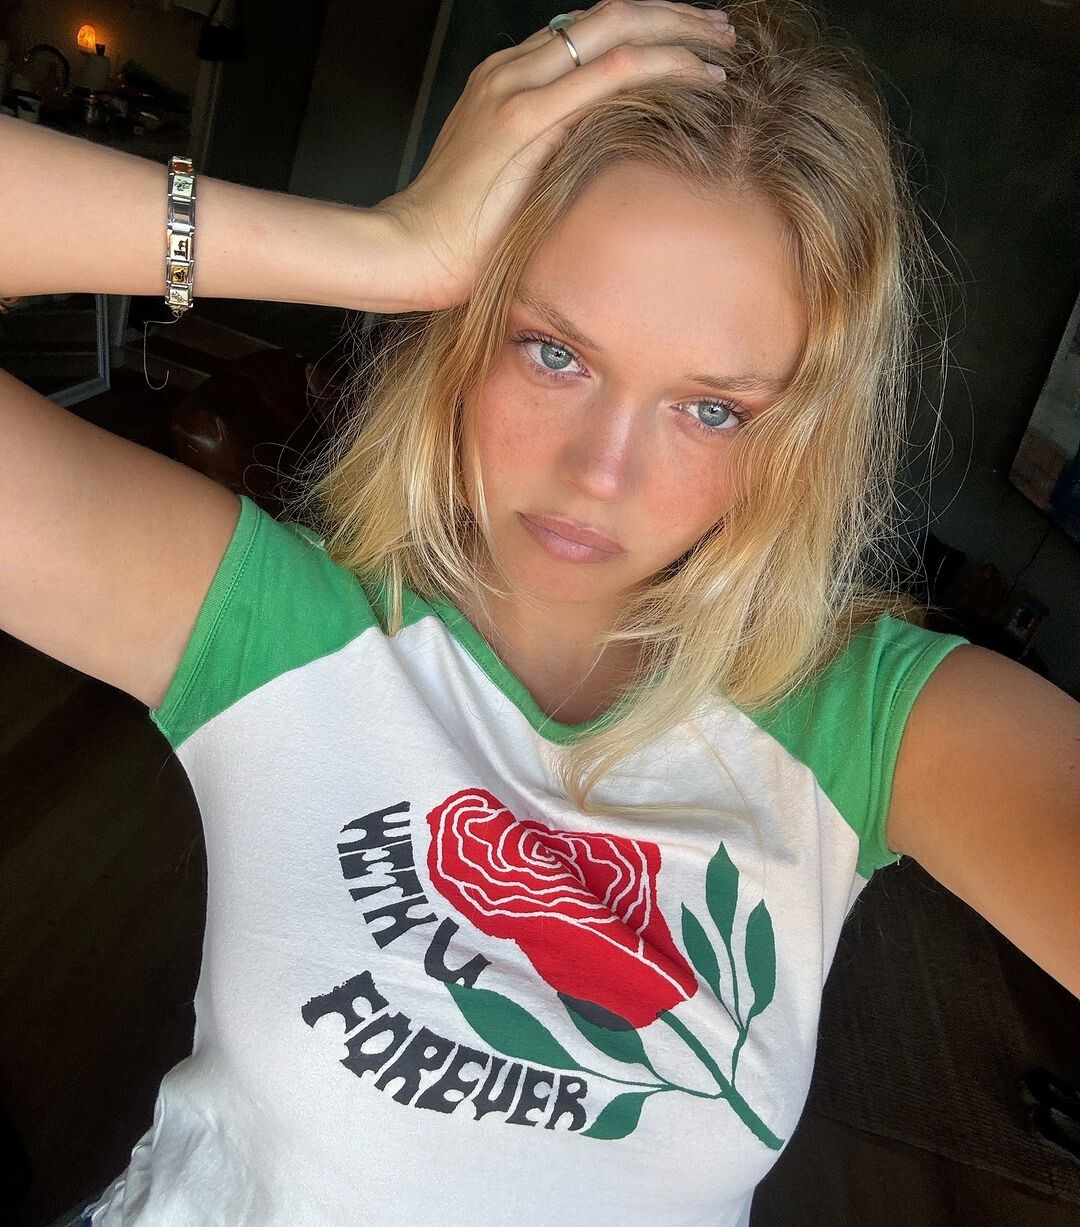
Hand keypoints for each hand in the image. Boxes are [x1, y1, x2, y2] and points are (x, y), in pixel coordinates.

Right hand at [373, 0, 735, 310]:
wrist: (408, 252)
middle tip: (723, 29)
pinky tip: (700, 74)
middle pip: (607, 16)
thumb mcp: (514, 183)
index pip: (587, 33)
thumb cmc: (458, 236)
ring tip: (724, 45)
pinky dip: (661, 66)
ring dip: (677, 30)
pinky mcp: (522, 120)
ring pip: (614, 31)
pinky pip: (607, 74)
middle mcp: (511, 70)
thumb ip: (550, 156)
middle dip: (674, 14)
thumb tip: (597, 163)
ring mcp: (514, 88)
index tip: (691, 41)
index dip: (645, 26)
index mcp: (507, 81)